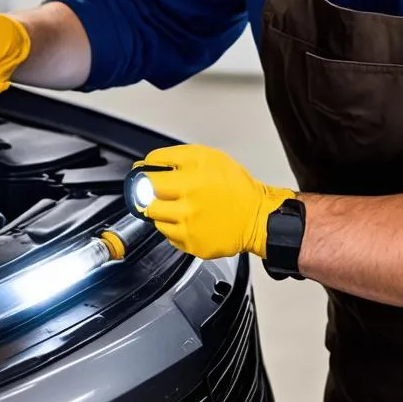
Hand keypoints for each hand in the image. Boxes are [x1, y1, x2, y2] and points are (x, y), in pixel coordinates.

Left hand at [134, 144, 295, 259]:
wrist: (257, 218)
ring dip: (162, 210)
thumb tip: (150, 162)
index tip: (146, 172)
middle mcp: (186, 204)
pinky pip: (168, 235)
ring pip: (155, 217)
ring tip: (178, 206)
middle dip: (152, 191)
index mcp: (190, 179)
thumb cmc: (235, 186)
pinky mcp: (191, 244)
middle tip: (163, 190)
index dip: (145, 171)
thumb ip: (176, 157)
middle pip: (148, 197)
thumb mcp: (209, 157)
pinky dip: (173, 227)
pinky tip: (188, 220)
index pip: (149, 174)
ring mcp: (187, 227)